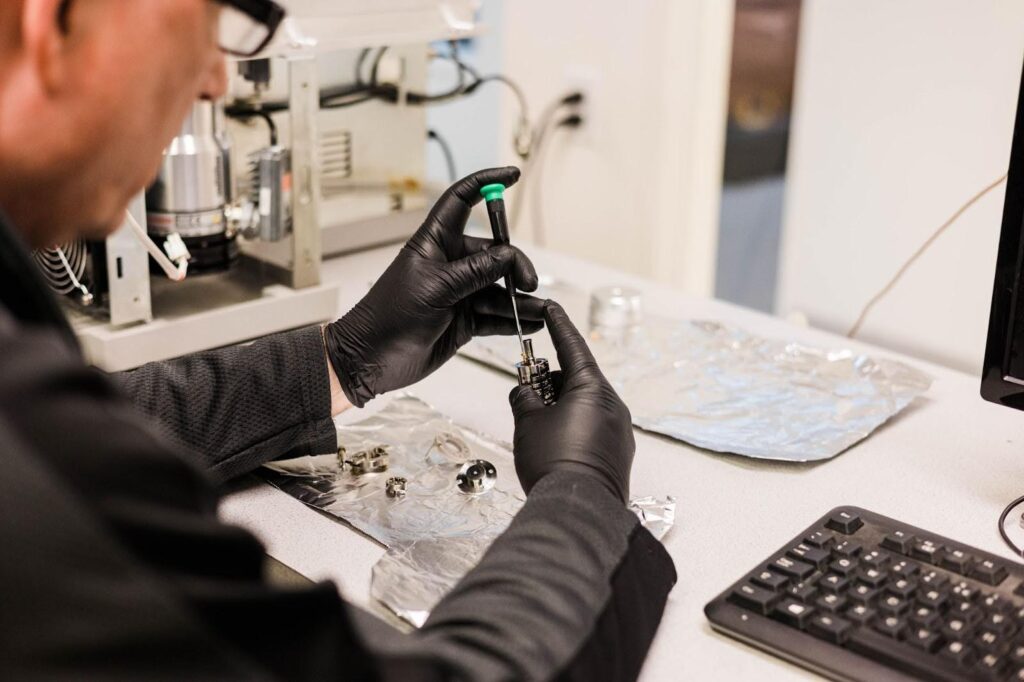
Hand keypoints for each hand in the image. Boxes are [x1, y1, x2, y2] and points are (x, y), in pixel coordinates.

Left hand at [324, 168, 543, 406]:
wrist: (372, 358)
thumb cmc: (388, 316)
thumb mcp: (435, 288)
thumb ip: (474, 272)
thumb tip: (507, 257)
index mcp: (434, 243)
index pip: (462, 200)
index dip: (486, 184)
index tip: (512, 176)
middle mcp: (450, 264)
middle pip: (494, 252)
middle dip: (514, 265)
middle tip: (526, 284)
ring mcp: (459, 293)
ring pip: (499, 288)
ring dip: (520, 300)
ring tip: (539, 310)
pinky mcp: (465, 320)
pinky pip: (497, 315)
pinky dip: (514, 319)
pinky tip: (531, 322)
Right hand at [509, 301, 634, 502]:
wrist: (578, 511)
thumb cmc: (553, 462)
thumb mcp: (528, 422)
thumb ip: (524, 397)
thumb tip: (525, 392)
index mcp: (593, 389)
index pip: (573, 346)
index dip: (558, 325)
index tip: (551, 307)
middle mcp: (613, 405)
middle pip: (577, 378)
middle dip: (550, 380)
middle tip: (526, 388)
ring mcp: (619, 431)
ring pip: (585, 405)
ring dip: (560, 406)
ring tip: (535, 424)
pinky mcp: (618, 453)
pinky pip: (593, 427)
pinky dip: (572, 425)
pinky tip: (552, 443)